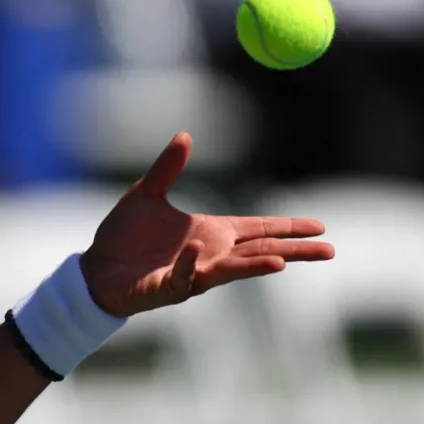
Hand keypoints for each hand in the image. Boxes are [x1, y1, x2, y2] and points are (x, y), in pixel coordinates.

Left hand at [81, 132, 334, 316]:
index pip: (259, 228)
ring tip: (283, 262)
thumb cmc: (122, 236)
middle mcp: (210, 254)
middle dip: (294, 251)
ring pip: (232, 270)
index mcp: (212, 232)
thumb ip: (168, 168)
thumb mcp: (145, 194)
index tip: (320, 225)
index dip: (288, 226)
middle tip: (329, 251)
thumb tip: (185, 135)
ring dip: (256, 266)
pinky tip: (200, 252)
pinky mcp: (169, 288)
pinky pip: (185, 276)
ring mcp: (193, 273)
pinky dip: (192, 265)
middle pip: (261, 251)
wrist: (94, 268)